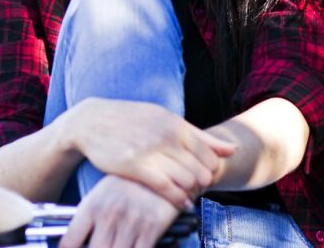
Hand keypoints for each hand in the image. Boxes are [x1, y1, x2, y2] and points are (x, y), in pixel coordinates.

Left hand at [59, 174, 181, 247]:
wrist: (158, 164)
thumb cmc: (127, 182)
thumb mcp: (101, 194)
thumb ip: (88, 219)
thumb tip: (77, 243)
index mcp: (92, 207)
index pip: (70, 242)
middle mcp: (109, 215)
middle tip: (100, 247)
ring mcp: (130, 222)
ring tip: (115, 246)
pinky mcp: (152, 228)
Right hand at [69, 97, 235, 209]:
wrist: (91, 121)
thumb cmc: (131, 121)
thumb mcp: (165, 120)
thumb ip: (199, 136)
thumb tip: (232, 149)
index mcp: (176, 124)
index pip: (210, 155)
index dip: (211, 170)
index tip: (203, 176)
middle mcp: (167, 136)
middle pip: (201, 170)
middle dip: (203, 183)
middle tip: (197, 189)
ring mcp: (152, 150)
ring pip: (187, 180)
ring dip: (191, 192)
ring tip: (188, 195)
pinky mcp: (136, 165)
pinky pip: (167, 188)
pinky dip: (178, 199)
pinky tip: (181, 203)